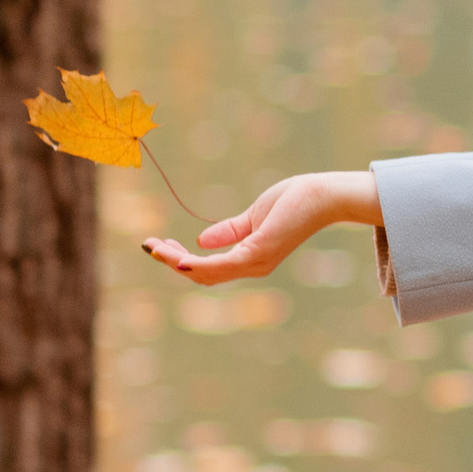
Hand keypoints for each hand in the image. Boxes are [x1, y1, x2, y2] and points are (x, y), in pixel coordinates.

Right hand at [143, 169, 382, 284]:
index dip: (180, 261)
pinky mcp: (258, 252)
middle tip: (150, 245)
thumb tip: (201, 240)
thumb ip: (229, 231)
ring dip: (175, 261)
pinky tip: (176, 256)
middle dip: (171, 262)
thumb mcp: (253, 217)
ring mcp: (255, 262)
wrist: (322, 196)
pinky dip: (195, 264)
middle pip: (201, 275)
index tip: (160, 245)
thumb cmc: (295, 202)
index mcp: (249, 259)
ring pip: (205, 273)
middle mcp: (251, 267)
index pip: (208, 269)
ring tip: (155, 247)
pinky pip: (219, 265)